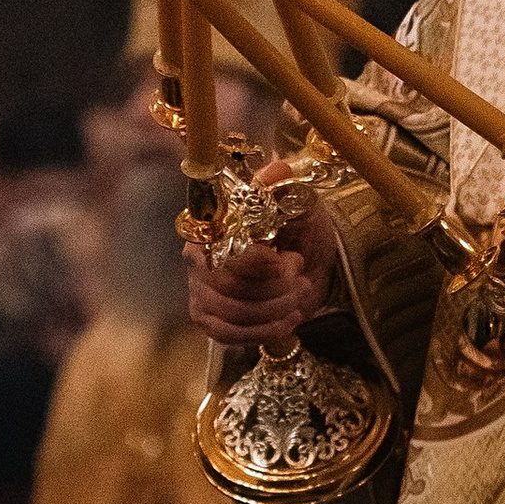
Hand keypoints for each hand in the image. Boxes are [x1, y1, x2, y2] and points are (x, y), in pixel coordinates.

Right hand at [182, 194, 339, 349]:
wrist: (306, 260)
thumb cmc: (296, 228)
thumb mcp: (296, 202)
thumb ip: (284, 187)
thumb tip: (278, 169)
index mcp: (212, 226)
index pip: (226, 251)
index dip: (259, 263)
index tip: (289, 261)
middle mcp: (198, 258)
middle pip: (228, 288)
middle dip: (274, 289)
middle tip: (301, 279)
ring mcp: (200, 291)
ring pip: (231, 313)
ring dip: (273, 310)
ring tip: (299, 297)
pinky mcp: (209, 319)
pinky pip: (227, 334)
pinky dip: (260, 332)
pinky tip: (288, 321)